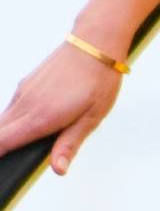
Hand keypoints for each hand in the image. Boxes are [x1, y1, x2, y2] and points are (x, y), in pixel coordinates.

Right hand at [0, 41, 123, 174]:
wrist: (96, 40)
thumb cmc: (99, 78)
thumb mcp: (91, 117)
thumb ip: (69, 145)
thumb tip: (58, 170)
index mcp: (41, 117)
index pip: (1, 142)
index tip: (3, 165)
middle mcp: (26, 104)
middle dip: (1, 146)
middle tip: (14, 156)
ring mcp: (24, 91)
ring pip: (3, 119)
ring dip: (9, 133)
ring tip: (33, 136)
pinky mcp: (26, 82)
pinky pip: (12, 106)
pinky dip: (16, 118)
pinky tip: (37, 118)